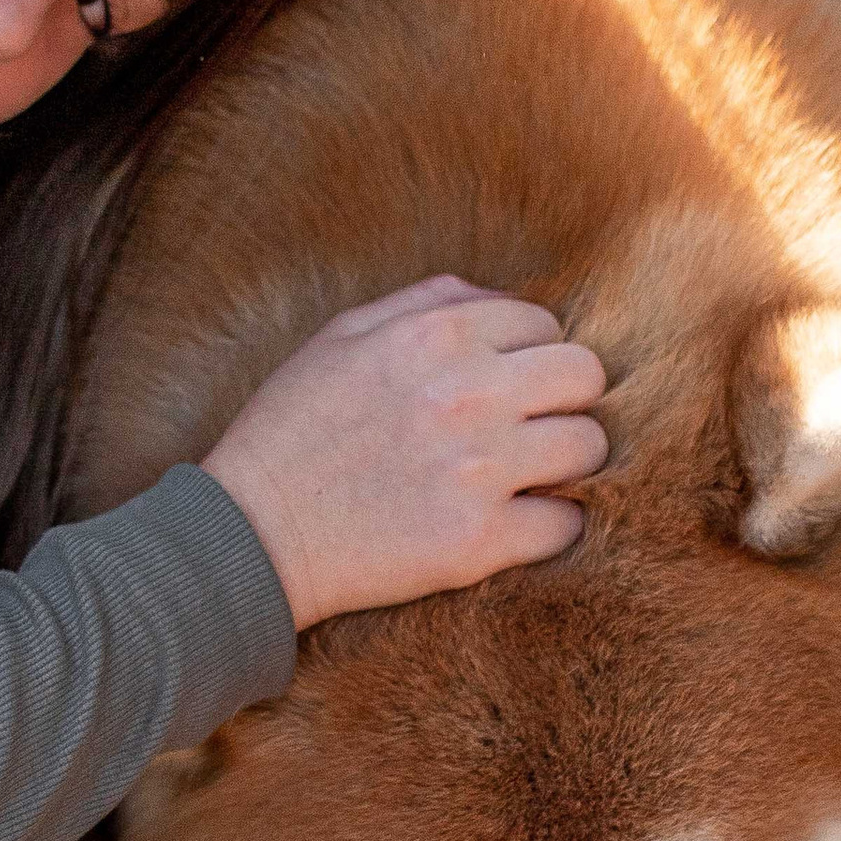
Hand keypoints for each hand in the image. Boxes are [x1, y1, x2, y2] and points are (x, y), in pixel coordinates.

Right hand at [203, 276, 608, 632]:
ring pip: (589, 448)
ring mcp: (479, 470)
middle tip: (535, 425)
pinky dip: (552, 526)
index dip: (532, 355)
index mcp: (437, 336)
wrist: (251, 534)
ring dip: (567, 462)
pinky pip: (566, 525)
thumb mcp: (342, 336)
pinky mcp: (479, 541)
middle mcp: (468, 394)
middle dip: (566, 398)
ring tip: (533, 475)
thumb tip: (498, 299)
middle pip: (585, 377)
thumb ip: (426, 303)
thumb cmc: (292, 430)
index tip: (511, 385)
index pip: (546, 325)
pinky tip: (519, 523)